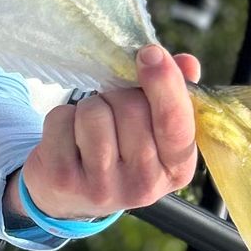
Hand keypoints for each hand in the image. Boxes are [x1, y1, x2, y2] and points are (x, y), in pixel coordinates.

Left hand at [13, 46, 201, 220]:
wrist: (71, 197)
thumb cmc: (121, 152)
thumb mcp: (154, 132)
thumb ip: (175, 96)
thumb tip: (188, 63)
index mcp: (177, 169)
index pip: (175, 122)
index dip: (164, 83)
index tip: (151, 53)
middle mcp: (144, 185)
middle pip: (131, 108)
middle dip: (119, 95)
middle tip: (114, 110)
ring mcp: (102, 187)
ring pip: (94, 112)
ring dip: (89, 106)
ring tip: (90, 127)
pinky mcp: (63, 180)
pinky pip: (62, 119)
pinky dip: (62, 116)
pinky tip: (68, 138)